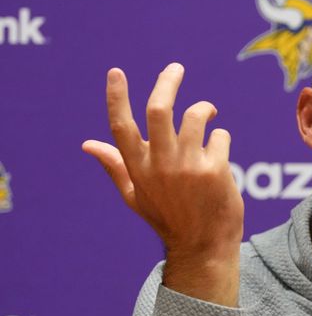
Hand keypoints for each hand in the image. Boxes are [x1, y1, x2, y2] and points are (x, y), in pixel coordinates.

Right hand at [82, 63, 243, 305]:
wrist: (205, 247)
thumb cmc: (170, 219)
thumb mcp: (136, 196)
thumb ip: (115, 166)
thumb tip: (87, 144)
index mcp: (138, 169)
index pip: (121, 127)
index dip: (116, 97)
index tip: (115, 72)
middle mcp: (160, 165)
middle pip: (159, 109)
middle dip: (167, 81)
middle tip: (176, 68)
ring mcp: (188, 166)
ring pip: (195, 115)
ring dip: (204, 109)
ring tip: (208, 114)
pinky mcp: (214, 169)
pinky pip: (219, 135)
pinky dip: (220, 137)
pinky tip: (219, 152)